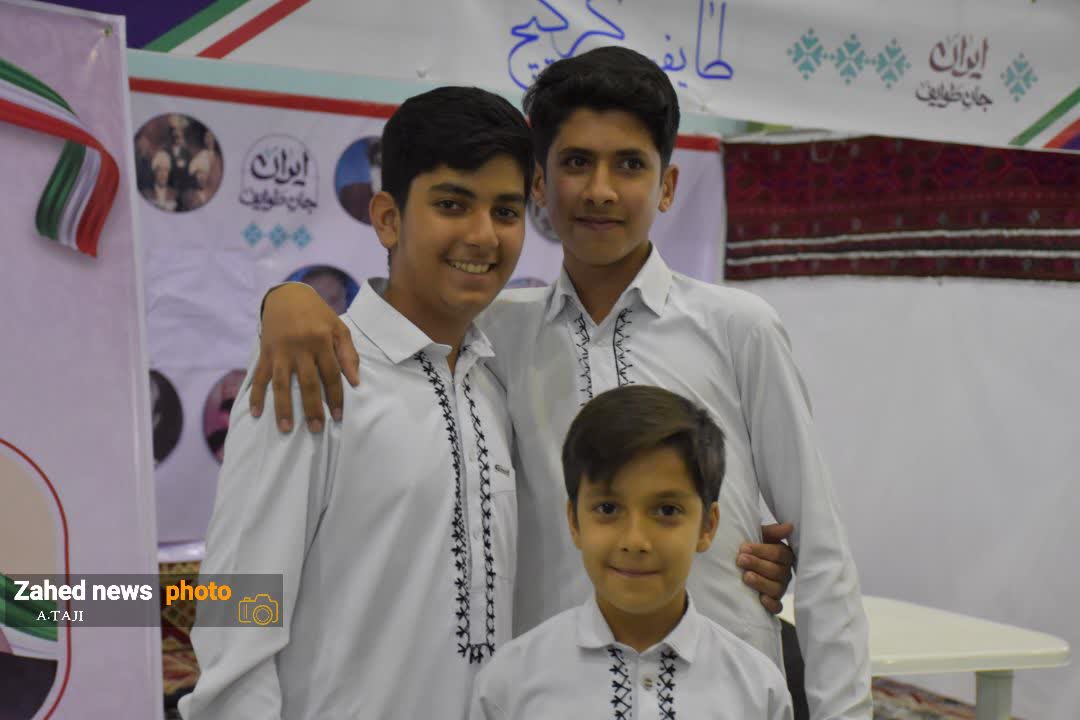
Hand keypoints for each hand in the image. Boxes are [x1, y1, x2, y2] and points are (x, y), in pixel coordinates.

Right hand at [249, 283, 359, 431]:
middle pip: (308, 383)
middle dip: (312, 408)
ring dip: (283, 407)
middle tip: (316, 429)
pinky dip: (256, 394)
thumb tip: (355, 382)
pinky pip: (259, 376)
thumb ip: (348, 354)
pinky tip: (255, 412)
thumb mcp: (339, 327)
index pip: (331, 374)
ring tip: (286, 428)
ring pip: (281, 383)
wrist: (287, 295)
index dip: (336, 396)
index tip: (338, 416)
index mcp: (322, 341)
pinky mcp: (265, 352)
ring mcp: (280, 351)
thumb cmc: (318, 314)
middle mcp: (300, 347)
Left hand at [738, 522, 794, 614]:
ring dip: (761, 583)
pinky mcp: (774, 603)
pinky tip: (761, 599)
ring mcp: (780, 588)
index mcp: (784, 556)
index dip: (761, 551)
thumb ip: (773, 532)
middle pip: (776, 571)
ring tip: (746, 577)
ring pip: (776, 589)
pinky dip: (771, 604)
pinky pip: (777, 607)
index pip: (778, 554)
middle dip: (757, 564)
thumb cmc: (752, 548)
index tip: (743, 548)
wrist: (741, 564)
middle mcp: (785, 573)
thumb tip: (790, 526)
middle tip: (740, 560)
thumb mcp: (760, 537)